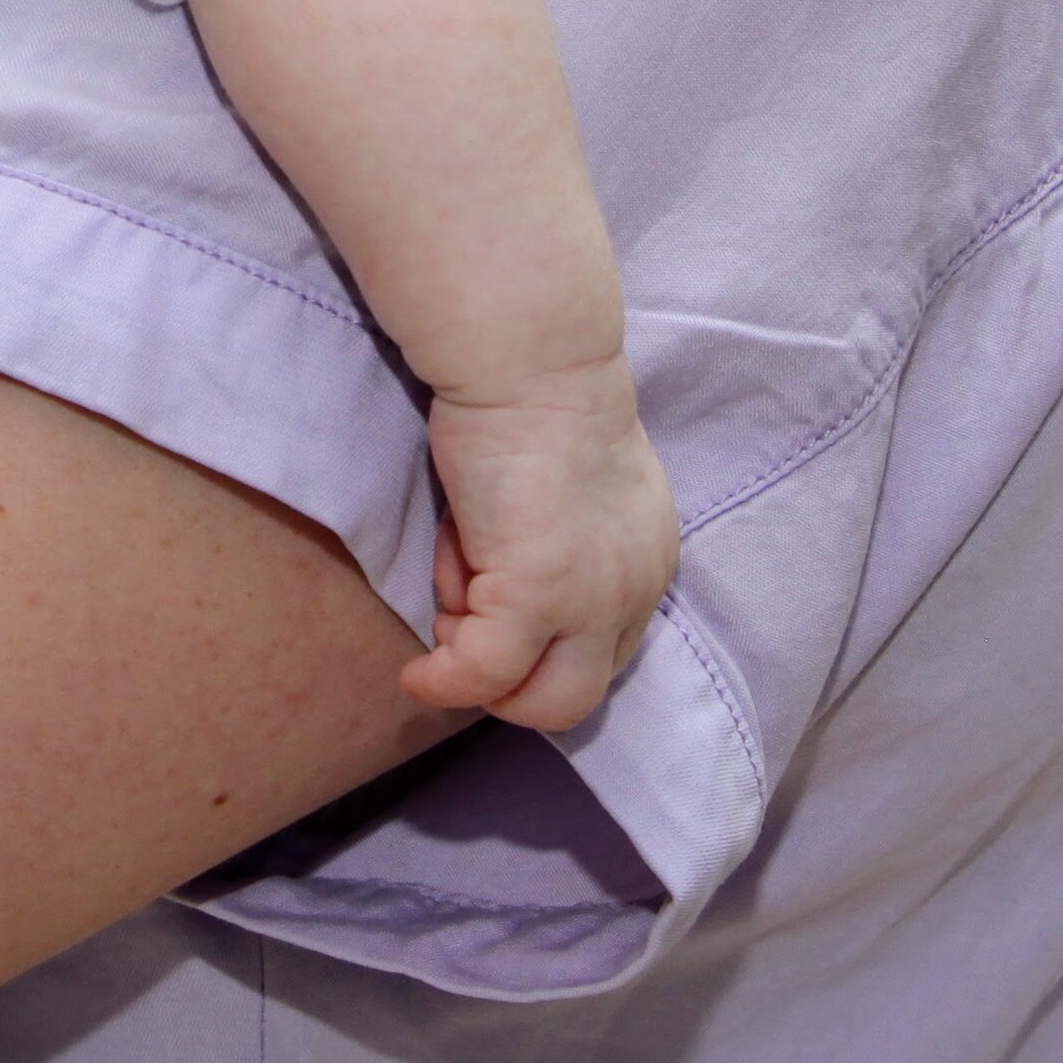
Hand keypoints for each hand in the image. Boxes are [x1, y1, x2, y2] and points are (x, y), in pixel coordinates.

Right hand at [399, 354, 678, 732]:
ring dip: (480, 670)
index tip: (485, 594)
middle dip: (512, 676)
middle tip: (461, 623)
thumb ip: (558, 534)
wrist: (530, 359)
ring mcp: (592, 603)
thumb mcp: (568, 480)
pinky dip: (445, 682)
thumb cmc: (532, 393)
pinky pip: (483, 674)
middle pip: (580, 692)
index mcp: (646, 558)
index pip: (603, 648)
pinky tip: (416, 673)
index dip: (539, 641)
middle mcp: (634, 592)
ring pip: (545, 703)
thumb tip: (493, 572)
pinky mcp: (539, 598)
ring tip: (447, 590)